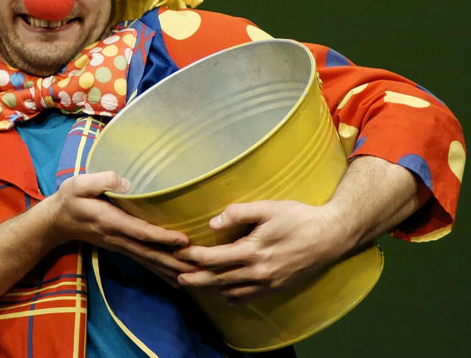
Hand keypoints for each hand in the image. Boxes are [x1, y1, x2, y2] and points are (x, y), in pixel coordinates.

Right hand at [44, 171, 194, 284]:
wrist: (56, 221)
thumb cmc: (70, 198)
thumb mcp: (80, 184)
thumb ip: (102, 180)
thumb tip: (126, 181)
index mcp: (110, 221)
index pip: (141, 231)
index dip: (162, 237)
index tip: (184, 240)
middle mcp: (118, 238)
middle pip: (150, 253)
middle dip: (175, 261)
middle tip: (201, 267)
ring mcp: (120, 245)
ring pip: (149, 260)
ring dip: (172, 269)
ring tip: (196, 277)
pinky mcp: (122, 246)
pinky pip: (144, 261)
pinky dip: (161, 271)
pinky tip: (176, 279)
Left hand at [174, 200, 347, 303]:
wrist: (330, 236)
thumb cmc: (298, 217)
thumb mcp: (267, 208)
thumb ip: (239, 214)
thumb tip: (212, 223)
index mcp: (252, 251)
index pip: (213, 258)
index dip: (193, 256)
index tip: (179, 252)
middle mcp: (257, 272)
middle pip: (218, 279)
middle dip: (195, 278)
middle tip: (177, 276)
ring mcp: (268, 283)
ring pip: (231, 291)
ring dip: (210, 289)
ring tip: (195, 285)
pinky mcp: (277, 287)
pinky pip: (249, 298)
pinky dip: (232, 298)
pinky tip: (224, 296)